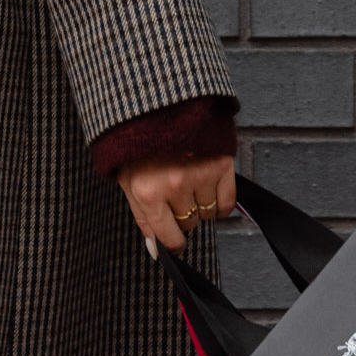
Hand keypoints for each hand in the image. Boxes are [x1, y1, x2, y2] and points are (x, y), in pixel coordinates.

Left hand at [120, 154, 237, 252]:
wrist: (159, 105)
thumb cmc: (140, 144)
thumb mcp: (129, 181)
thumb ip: (142, 218)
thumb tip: (155, 249)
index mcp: (148, 192)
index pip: (168, 236)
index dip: (173, 243)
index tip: (176, 243)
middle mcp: (175, 186)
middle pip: (189, 223)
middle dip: (182, 213)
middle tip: (175, 192)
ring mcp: (199, 174)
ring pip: (207, 213)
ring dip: (200, 205)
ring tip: (189, 183)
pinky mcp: (220, 163)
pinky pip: (227, 201)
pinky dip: (221, 204)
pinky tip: (210, 192)